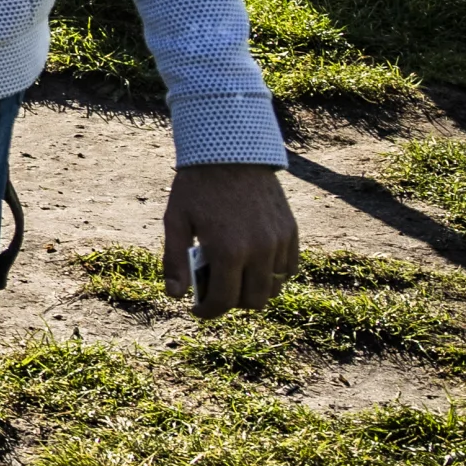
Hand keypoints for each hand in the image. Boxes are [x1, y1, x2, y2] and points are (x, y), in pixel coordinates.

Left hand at [164, 163, 300, 313]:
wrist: (230, 153)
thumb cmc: (197, 187)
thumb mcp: (175, 221)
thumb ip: (174, 261)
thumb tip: (174, 296)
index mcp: (227, 251)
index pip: (223, 301)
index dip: (208, 312)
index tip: (197, 310)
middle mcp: (259, 250)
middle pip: (253, 302)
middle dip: (232, 303)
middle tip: (215, 292)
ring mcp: (279, 242)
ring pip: (274, 288)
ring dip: (254, 291)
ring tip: (234, 279)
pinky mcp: (291, 232)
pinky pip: (289, 268)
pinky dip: (273, 274)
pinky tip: (254, 264)